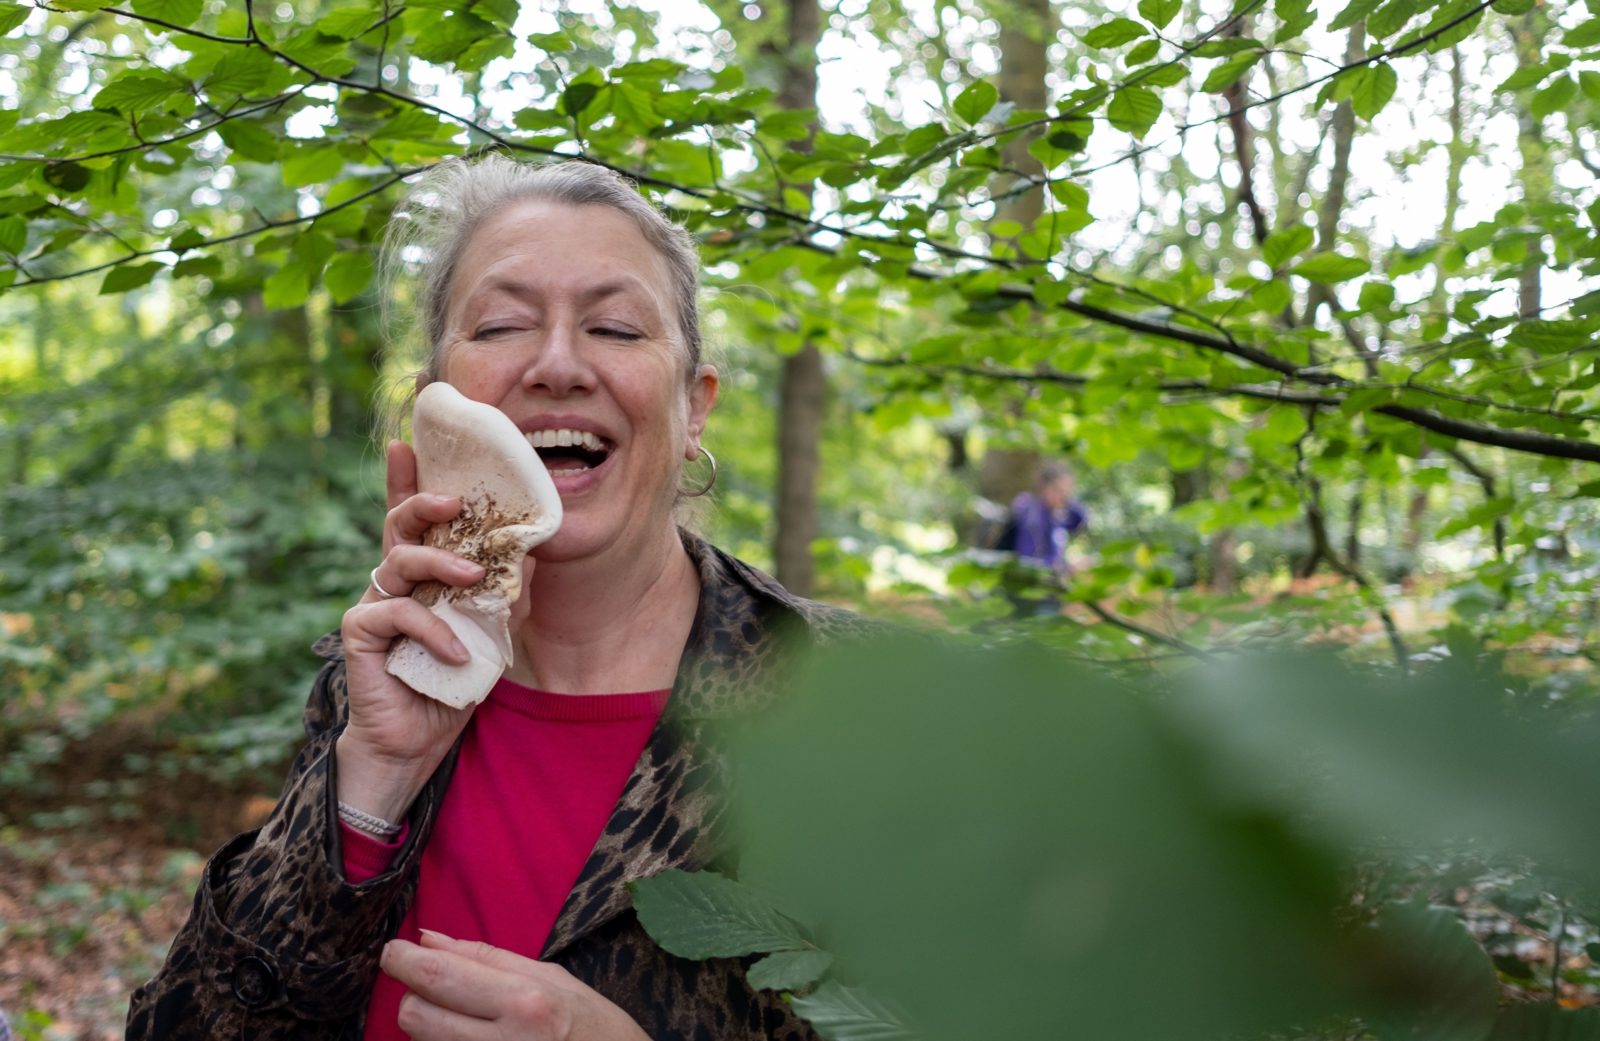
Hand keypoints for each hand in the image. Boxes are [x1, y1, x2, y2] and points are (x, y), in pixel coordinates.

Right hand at [336, 440, 497, 822]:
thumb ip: (502, 593)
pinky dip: (435, 631)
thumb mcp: (489, 633)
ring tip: (472, 578)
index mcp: (420, 575)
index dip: (405, 480)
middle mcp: (393, 582)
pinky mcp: (361, 633)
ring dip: (440, 565)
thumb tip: (531, 550)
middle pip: (398, 526)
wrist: (416, 740)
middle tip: (452, 500)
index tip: (406, 442)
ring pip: (399, 561)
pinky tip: (459, 653)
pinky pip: (400, 614)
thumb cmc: (450, 683)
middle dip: (422, 503)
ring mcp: (373, 604)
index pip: (411, 520)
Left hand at [382, 930, 650, 1040]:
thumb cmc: (596, 1028)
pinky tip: (469, 1037)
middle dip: (413, 993)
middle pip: (414, 1014)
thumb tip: (429, 939)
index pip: (438, 976)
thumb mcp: (553, 978)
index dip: (401, 960)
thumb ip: (487, 958)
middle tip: (435, 985)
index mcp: (524, 1001)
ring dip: (428, 1024)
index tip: (394, 951)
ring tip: (464, 1017)